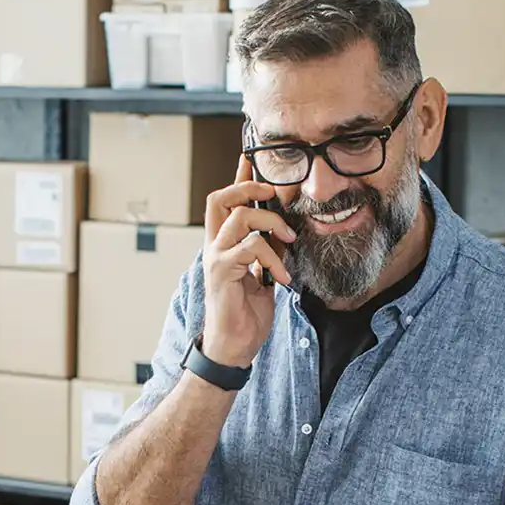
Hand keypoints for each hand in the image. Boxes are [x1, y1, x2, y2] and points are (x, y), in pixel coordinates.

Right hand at [200, 156, 295, 369]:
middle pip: (220, 197)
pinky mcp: (221, 272)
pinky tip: (282, 278)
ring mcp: (215, 258)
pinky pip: (249, 248)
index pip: (227, 202)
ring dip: (270, 223)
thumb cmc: (247, 315)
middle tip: (275, 193)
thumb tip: (285, 232)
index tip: (251, 156)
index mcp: (224, 245)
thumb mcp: (264, 277)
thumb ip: (269, 253)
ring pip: (239, 217)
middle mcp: (214, 247)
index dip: (239, 177)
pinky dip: (272, 259)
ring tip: (289, 241)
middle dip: (248, 186)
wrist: (234, 348)